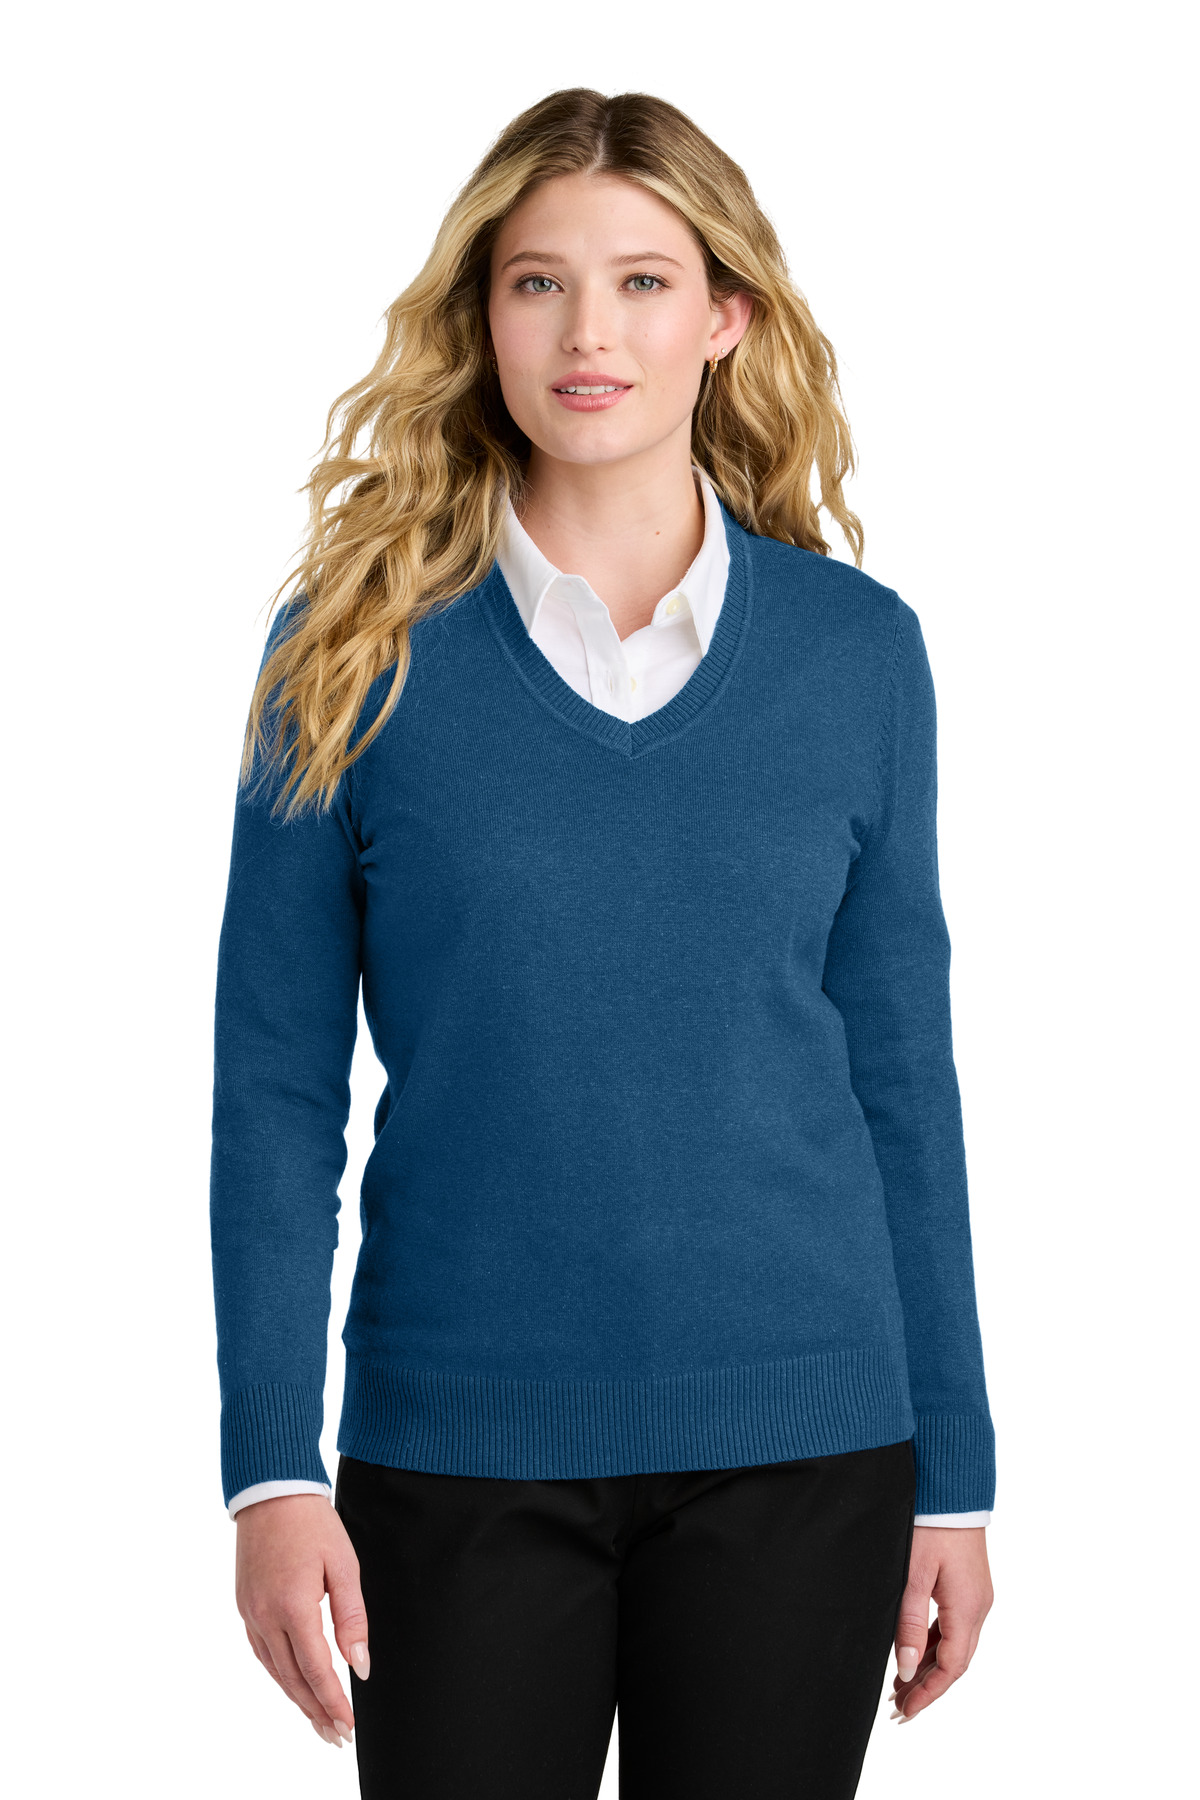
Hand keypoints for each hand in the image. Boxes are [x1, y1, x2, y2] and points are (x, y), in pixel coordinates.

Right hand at [235, 1493, 369, 1746]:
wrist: (271, 1490)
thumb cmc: (313, 1523)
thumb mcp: (343, 1565)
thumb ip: (352, 1618)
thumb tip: (359, 1664)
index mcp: (293, 1606)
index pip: (316, 1670)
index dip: (333, 1702)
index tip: (348, 1726)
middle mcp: (265, 1615)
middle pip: (293, 1678)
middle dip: (316, 1711)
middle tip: (336, 1736)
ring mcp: (250, 1612)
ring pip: (274, 1670)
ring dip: (297, 1698)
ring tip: (317, 1721)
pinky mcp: (244, 1605)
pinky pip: (261, 1652)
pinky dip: (279, 1674)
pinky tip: (293, 1684)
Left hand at [888, 1525, 992, 1721]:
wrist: (950, 1488)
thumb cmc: (931, 1525)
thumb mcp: (913, 1575)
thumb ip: (908, 1622)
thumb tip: (906, 1668)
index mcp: (968, 1608)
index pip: (950, 1667)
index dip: (928, 1693)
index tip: (906, 1712)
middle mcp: (978, 1607)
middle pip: (955, 1661)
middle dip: (927, 1687)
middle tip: (899, 1708)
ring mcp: (976, 1596)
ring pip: (954, 1645)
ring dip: (929, 1667)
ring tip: (901, 1687)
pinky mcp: (968, 1585)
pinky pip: (953, 1626)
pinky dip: (934, 1644)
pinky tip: (915, 1652)